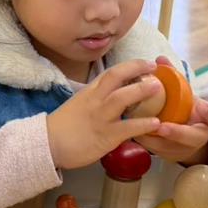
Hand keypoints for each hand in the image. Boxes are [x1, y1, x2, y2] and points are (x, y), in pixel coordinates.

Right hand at [46, 59, 161, 169]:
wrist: (48, 144)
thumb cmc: (64, 126)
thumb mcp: (80, 103)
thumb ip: (97, 96)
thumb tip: (116, 92)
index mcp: (90, 91)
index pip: (111, 72)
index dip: (131, 65)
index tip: (147, 63)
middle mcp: (96, 100)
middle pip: (116, 77)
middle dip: (137, 69)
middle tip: (156, 69)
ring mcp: (100, 117)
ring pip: (122, 98)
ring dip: (141, 90)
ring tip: (159, 88)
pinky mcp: (105, 136)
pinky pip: (127, 127)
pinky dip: (143, 124)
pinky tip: (156, 123)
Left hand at [133, 57, 207, 165]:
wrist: (180, 136)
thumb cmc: (182, 109)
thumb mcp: (183, 93)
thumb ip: (174, 77)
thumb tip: (160, 59)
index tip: (202, 107)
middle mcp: (199, 135)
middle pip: (194, 137)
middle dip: (177, 132)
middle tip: (162, 126)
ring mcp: (184, 149)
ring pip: (171, 148)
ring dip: (154, 138)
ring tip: (137, 127)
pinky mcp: (168, 156)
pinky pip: (156, 151)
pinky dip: (144, 141)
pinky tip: (130, 131)